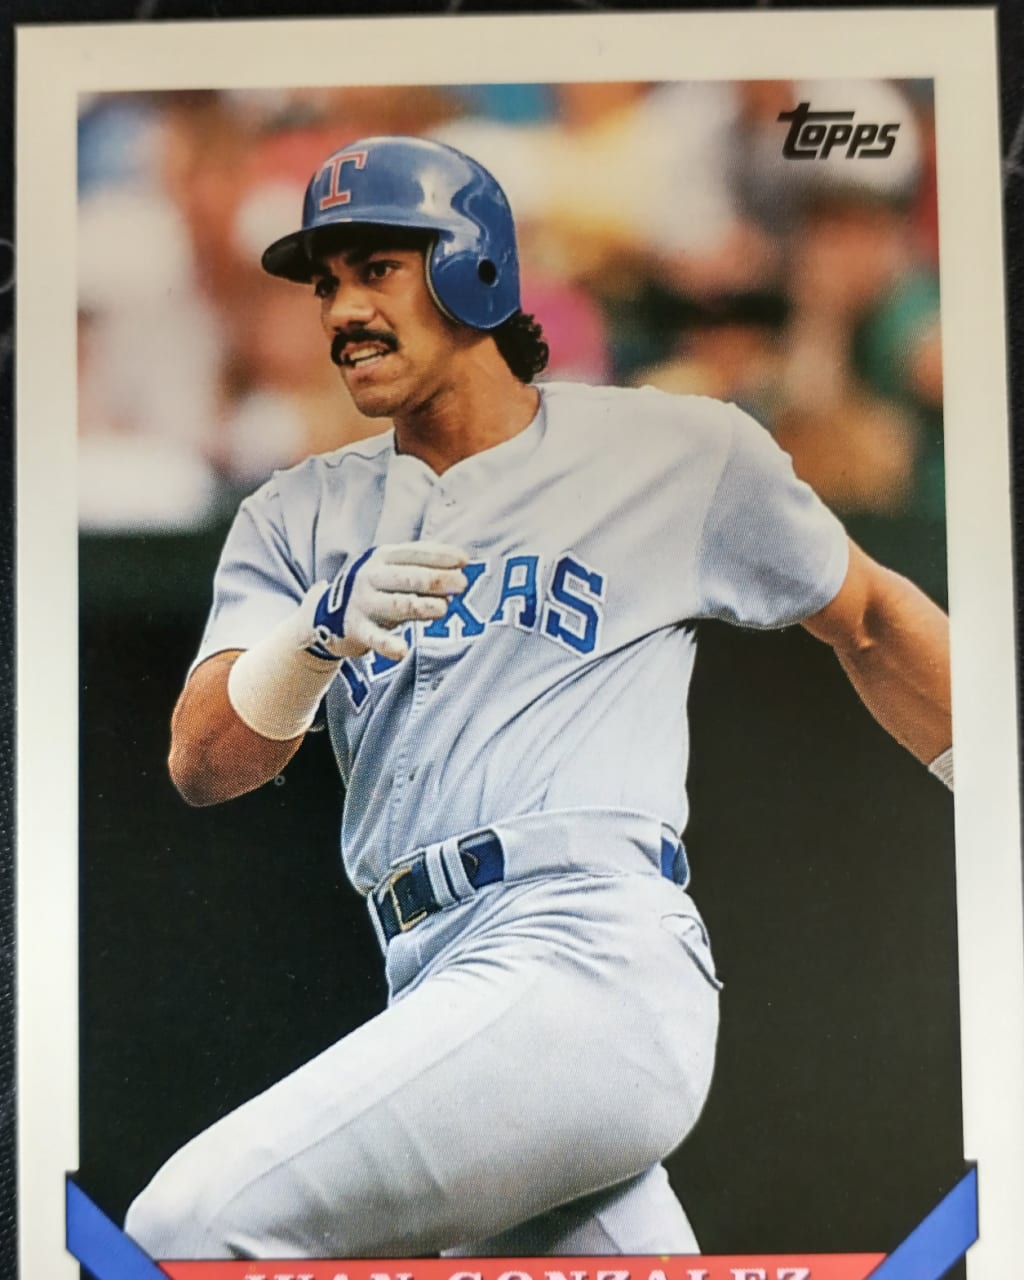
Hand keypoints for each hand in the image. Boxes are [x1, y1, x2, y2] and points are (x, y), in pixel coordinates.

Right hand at [306, 542, 469, 661]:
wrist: (325, 614)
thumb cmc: (375, 589)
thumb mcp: (392, 571)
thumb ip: (422, 569)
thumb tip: (461, 570)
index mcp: (383, 557)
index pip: (414, 553)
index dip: (440, 556)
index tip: (464, 561)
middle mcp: (371, 576)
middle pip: (408, 576)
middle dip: (437, 579)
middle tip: (462, 584)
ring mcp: (363, 602)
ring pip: (397, 604)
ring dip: (421, 605)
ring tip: (443, 609)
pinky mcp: (357, 629)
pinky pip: (375, 638)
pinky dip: (388, 645)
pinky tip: (402, 651)